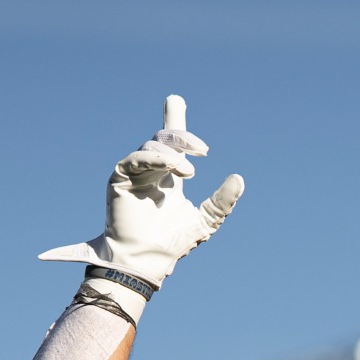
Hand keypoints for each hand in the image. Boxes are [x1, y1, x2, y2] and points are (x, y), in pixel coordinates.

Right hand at [40, 95, 244, 288]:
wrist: (148, 259)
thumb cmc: (173, 242)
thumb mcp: (207, 219)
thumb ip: (222, 200)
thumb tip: (239, 178)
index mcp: (169, 175)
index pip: (172, 143)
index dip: (173, 119)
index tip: (176, 100)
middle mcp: (152, 170)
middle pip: (163, 138)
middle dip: (183, 137)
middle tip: (203, 149)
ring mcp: (135, 173)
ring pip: (153, 147)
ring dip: (173, 155)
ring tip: (190, 172)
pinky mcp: (120, 178)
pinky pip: (136, 158)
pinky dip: (155, 158)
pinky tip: (172, 166)